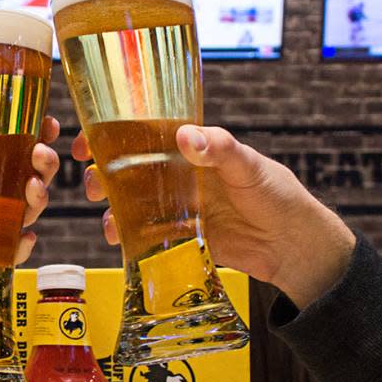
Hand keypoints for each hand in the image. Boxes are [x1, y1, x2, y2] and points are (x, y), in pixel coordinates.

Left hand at [0, 117, 59, 272]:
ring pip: (25, 207)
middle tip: (39, 156)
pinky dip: (19, 246)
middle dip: (45, 163)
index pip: (14, 136)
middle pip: (30, 172)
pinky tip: (23, 238)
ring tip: (32, 189)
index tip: (48, 123)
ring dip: (39, 198)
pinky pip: (4, 246)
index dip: (39, 130)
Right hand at [74, 125, 355, 308]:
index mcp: (194, 149)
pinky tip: (120, 240)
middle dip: (103, 175)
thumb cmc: (278, 196)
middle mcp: (180, 176)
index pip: (145, 133)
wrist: (293, 248)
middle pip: (130, 170)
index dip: (112, 133)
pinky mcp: (180, 237)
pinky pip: (146, 235)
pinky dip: (129, 237)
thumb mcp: (250, 167)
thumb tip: (186, 136)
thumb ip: (221, 150)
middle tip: (91, 184)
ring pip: (132, 203)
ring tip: (106, 219)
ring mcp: (178, 207)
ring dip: (112, 208)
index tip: (87, 140)